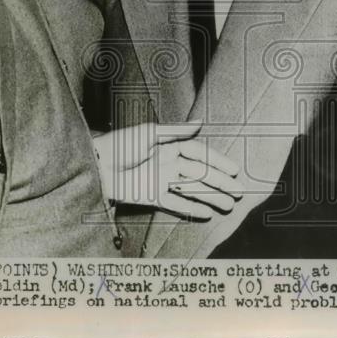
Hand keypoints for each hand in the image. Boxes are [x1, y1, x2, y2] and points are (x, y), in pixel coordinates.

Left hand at [92, 121, 241, 220]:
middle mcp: (170, 164)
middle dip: (220, 183)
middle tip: (239, 192)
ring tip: (229, 205)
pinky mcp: (153, 196)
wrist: (96, 165)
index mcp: (171, 146)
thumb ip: (175, 131)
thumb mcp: (148, 133)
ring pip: (193, 190)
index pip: (200, 154)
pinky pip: (176, 204)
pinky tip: (207, 213)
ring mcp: (163, 181)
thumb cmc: (120, 144)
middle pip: (201, 174)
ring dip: (211, 197)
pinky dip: (191, 208)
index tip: (234, 170)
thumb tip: (200, 124)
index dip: (218, 162)